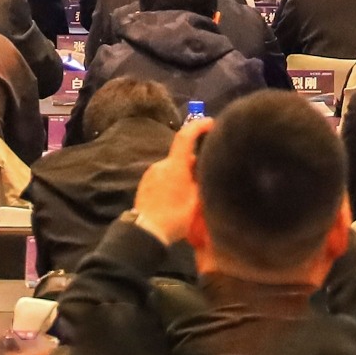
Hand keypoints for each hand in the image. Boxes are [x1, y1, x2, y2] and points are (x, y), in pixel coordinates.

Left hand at [129, 114, 208, 245]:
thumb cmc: (174, 217)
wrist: (145, 232)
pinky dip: (172, 181)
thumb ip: (202, 181)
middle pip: (181, 156)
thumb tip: (206, 170)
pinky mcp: (145, 184)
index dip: (198, 126)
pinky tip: (176, 198)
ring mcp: (150, 174)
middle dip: (193, 163)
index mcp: (175, 166)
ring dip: (182, 174)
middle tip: (205, 178)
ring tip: (191, 193)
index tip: (210, 123)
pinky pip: (163, 176)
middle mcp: (161, 165)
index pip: (185, 137)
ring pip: (172, 168)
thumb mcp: (196, 202)